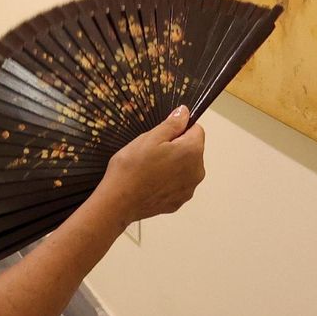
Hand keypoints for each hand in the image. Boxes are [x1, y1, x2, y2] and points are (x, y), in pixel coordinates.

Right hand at [97, 105, 206, 224]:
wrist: (118, 202)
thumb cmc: (132, 166)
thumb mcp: (150, 138)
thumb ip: (172, 124)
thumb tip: (185, 112)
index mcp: (192, 152)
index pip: (196, 130)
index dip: (179, 128)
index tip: (161, 135)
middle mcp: (197, 172)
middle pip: (192, 150)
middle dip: (176, 147)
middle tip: (151, 151)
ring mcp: (189, 190)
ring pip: (185, 168)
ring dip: (173, 164)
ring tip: (149, 168)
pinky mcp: (179, 202)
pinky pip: (177, 184)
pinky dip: (168, 181)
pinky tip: (150, 182)